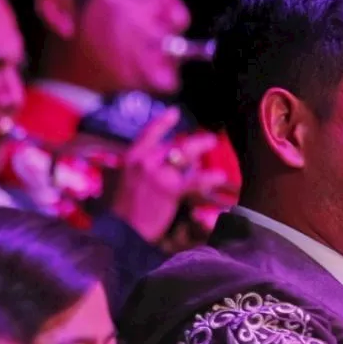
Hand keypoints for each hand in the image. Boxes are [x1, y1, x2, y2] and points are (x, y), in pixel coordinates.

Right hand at [108, 108, 228, 241]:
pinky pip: (194, 180)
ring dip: (201, 148)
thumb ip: (145, 168)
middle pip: (174, 143)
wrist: (122, 231)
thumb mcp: (128, 181)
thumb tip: (171, 160)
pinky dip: (208, 177)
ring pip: (185, 154)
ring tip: (214, 146)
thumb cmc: (126, 210)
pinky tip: (219, 175)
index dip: (163, 121)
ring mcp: (157, 173)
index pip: (149, 132)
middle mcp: (144, 160)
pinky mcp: (169, 189)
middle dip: (194, 141)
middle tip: (209, 139)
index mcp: (132, 157)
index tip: (176, 112)